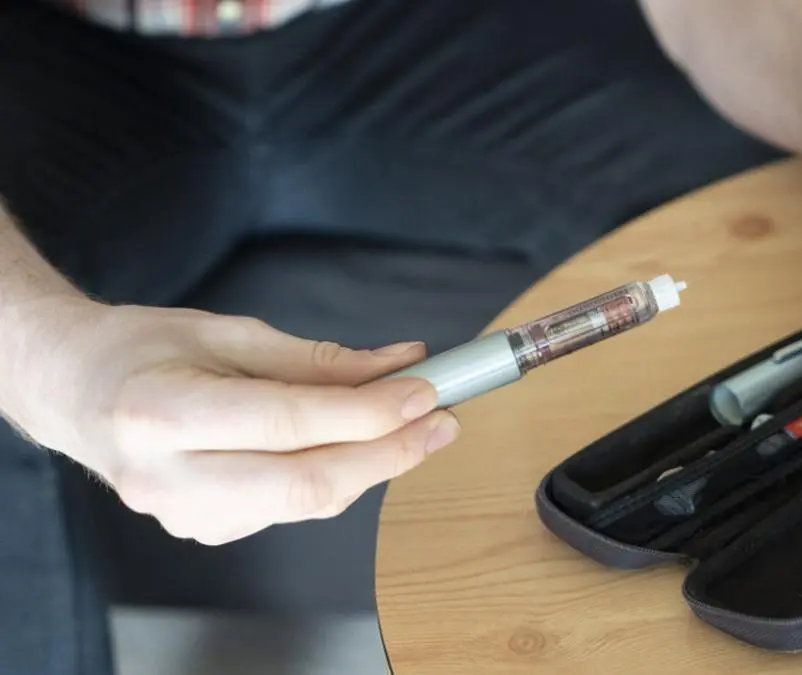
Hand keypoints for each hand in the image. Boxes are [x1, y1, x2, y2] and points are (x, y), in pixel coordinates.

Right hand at [5, 300, 457, 544]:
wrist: (77, 393)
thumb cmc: (146, 351)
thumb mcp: (228, 333)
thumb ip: (317, 359)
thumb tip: (400, 365)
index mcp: (163, 413)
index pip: (291, 422)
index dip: (369, 411)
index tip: (425, 390)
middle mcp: (168, 477)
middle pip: (306, 482)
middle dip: (389, 453)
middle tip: (442, 422)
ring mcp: (185, 516)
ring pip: (307, 501)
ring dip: (372, 465)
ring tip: (416, 426)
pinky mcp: (205, 530)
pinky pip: (291, 507)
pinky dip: (335, 475)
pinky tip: (357, 445)